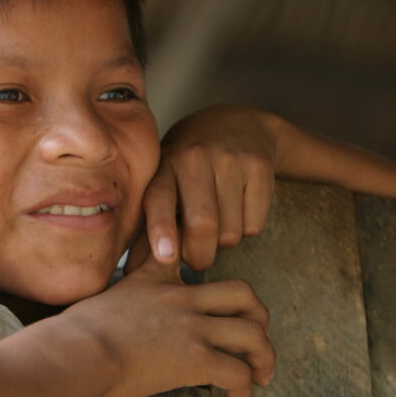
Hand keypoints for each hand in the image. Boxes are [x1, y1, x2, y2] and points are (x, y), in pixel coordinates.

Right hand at [66, 238, 275, 396]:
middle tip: (255, 340)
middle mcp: (182, 297)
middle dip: (259, 317)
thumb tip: (120, 315)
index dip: (206, 271)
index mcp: (158, 279)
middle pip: (243, 294)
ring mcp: (192, 326)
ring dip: (264, 358)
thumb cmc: (78, 332)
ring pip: (253, 334)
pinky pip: (239, 374)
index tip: (216, 298)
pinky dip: (244, 392)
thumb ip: (124, 296)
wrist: (76, 350)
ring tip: (259, 376)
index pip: (195, 256)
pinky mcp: (196, 358)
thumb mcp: (104, 296)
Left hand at [134, 105, 276, 270]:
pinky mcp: (259, 166)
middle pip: (202, 224)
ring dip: (223, 243)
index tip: (166, 256)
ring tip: (218, 224)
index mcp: (165, 164)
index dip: (161, 229)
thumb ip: (149, 224)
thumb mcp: (165, 182)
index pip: (160, 198)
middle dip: (199, 256)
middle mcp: (195, 157)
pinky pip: (254, 224)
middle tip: (197, 259)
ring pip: (230, 231)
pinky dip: (247, 230)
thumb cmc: (189, 167)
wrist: (237, 124)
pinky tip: (239, 210)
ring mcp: (229, 159)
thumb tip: (135, 272)